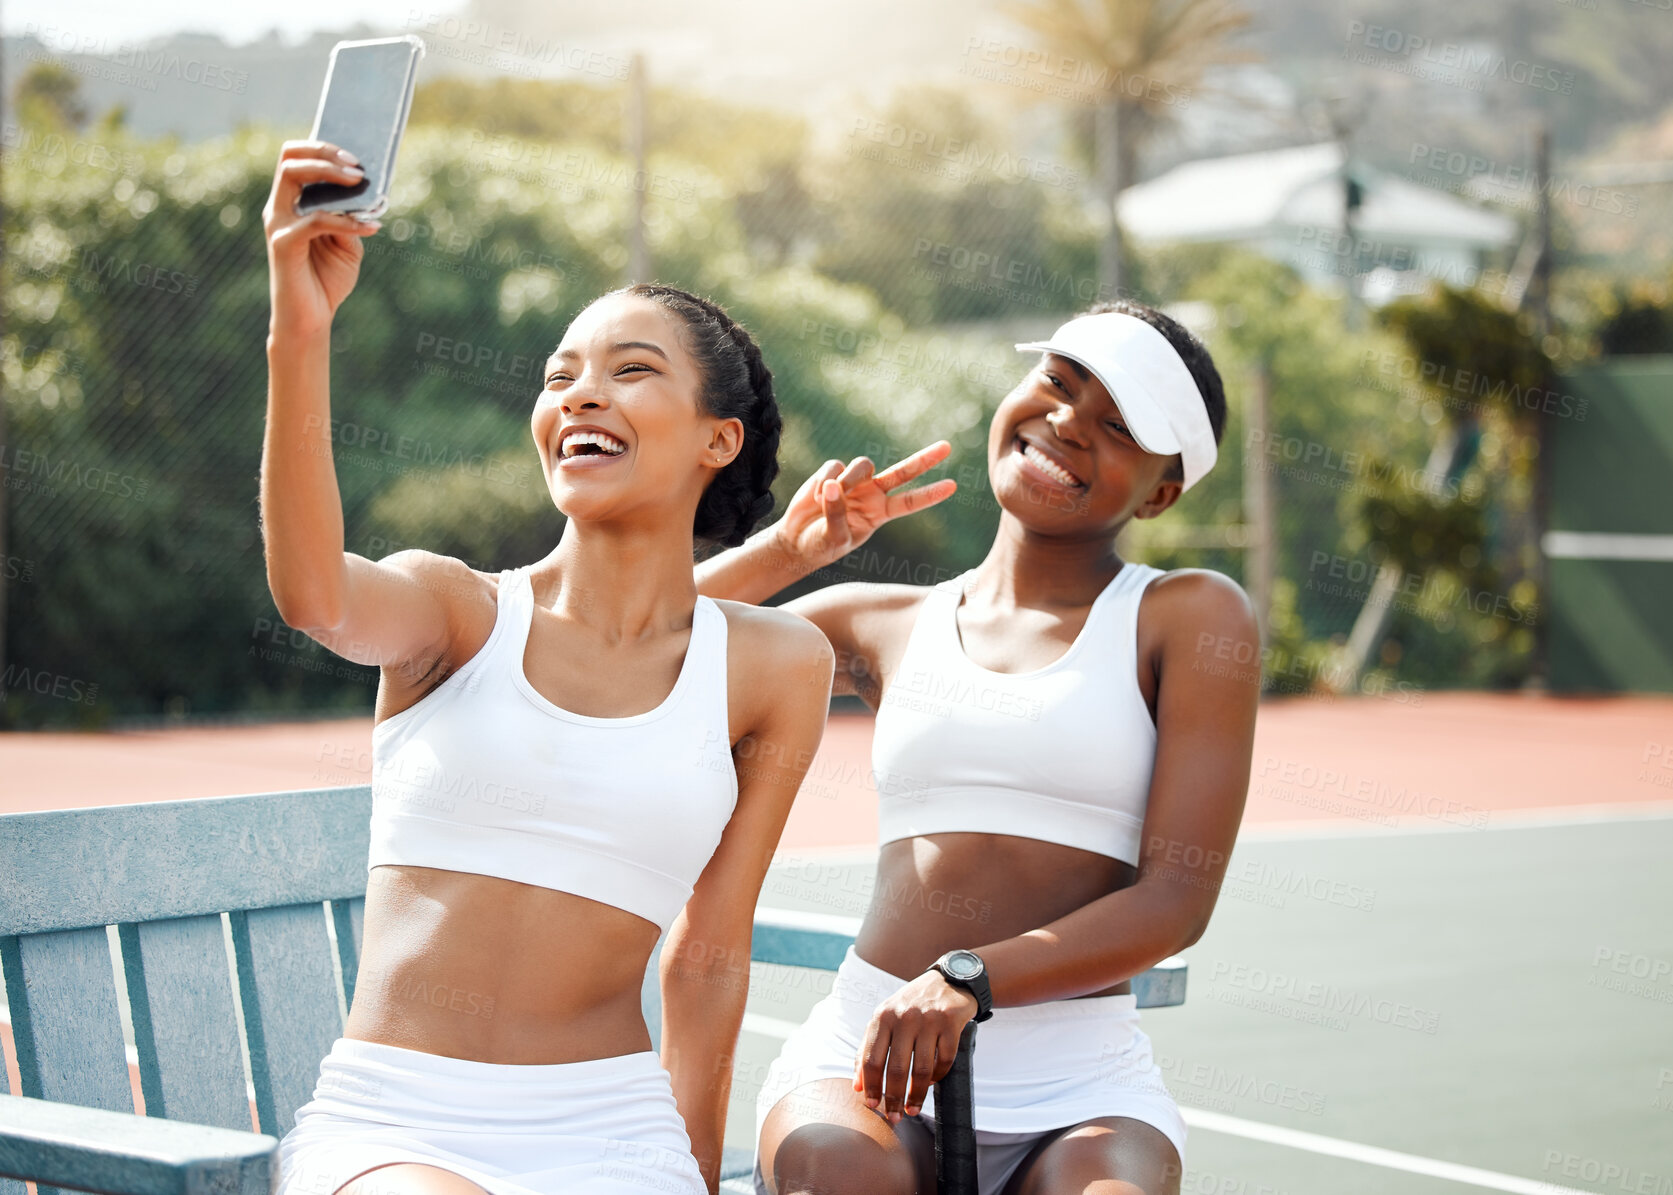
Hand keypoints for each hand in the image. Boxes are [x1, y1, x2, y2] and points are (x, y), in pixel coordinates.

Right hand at [263, 139, 381, 336]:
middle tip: (357, 165)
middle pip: (289, 158)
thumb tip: (364, 198)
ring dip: (329, 172)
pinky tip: (370, 227)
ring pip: (292, 176)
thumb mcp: (348, 245)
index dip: (322, 148)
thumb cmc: (326, 281)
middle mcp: (279, 208)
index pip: (296, 159)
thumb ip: (350, 219)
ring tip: (359, 180)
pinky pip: (315, 220)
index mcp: (293, 204)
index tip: (355, 156)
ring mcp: (278, 224)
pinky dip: (345, 220)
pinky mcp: (283, 244)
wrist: (311, 320)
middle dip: (324, 152)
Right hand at [770, 442, 957, 572]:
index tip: (953, 486)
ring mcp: (854, 482)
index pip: (910, 502)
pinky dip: (823, 482)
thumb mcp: (833, 538)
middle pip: (903, 472)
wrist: (796, 541)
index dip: (930, 494)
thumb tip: (833, 486)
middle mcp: (872, 494)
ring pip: (863, 465)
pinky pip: (834, 467)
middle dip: (924, 459)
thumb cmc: (820, 545)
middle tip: (947, 447)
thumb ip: (836, 514)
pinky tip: (814, 499)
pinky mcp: (832, 473)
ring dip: (848, 479)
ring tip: (827, 496)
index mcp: (879, 513)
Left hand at [853, 969, 978, 1123]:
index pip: (871, 1058)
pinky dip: (938, 1077)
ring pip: (922, 1069)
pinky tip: (932, 1084)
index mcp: (882, 1016)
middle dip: (893, 1098)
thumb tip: (857, 1086)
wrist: (948, 981)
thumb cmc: (910, 1006)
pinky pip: (944, 1060)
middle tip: (893, 1117)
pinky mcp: (951, 1023)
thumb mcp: (885, 1018)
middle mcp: (904, 1017)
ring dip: (917, 1095)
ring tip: (912, 1110)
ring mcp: (929, 1019)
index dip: (870, 1086)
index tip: (872, 1106)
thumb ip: (868, 1048)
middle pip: (896, 1068)